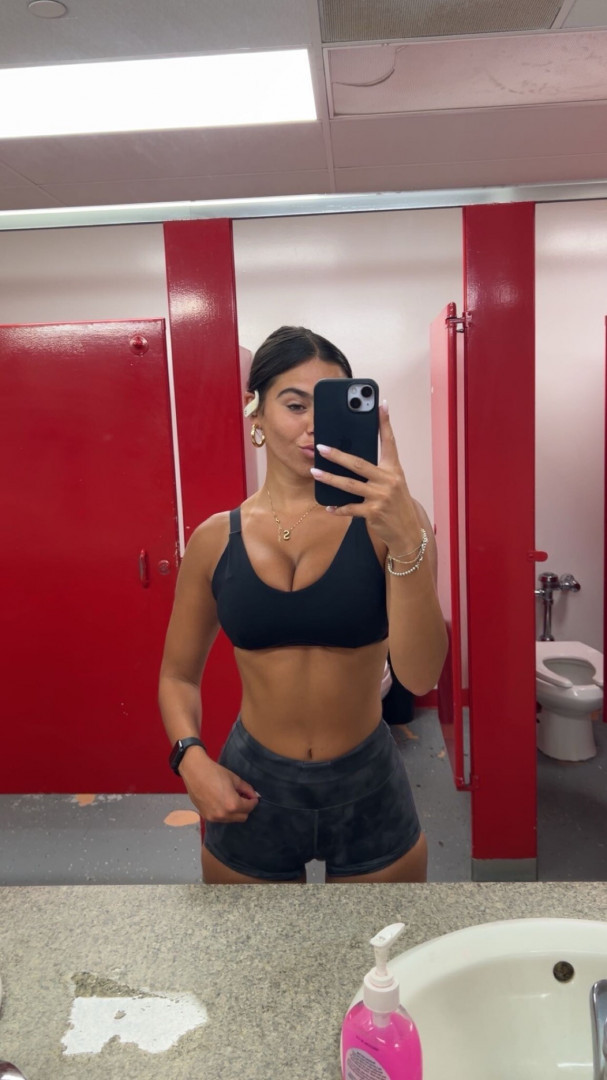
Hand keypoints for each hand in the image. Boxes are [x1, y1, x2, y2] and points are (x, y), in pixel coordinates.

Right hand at [179, 753, 259, 823]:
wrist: (194, 772)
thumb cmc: (215, 773)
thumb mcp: (235, 779)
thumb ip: (247, 789)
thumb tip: (254, 795)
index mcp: (232, 805)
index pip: (249, 808)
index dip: (253, 801)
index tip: (253, 797)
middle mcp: (224, 815)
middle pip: (242, 817)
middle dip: (245, 808)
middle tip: (244, 798)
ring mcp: (213, 817)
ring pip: (231, 819)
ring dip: (235, 812)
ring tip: (232, 799)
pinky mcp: (206, 816)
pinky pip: (221, 818)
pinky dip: (225, 813)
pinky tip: (222, 802)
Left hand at [311, 401, 421, 550]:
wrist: (407, 531)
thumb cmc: (396, 504)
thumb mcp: (393, 483)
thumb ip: (378, 471)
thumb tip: (352, 459)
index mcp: (394, 469)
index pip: (390, 442)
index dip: (385, 423)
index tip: (381, 404)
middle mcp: (388, 480)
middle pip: (359, 464)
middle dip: (337, 455)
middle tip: (320, 447)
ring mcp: (381, 497)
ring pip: (349, 485)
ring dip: (329, 478)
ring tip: (314, 472)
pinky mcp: (373, 513)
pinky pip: (350, 508)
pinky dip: (338, 508)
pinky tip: (328, 506)